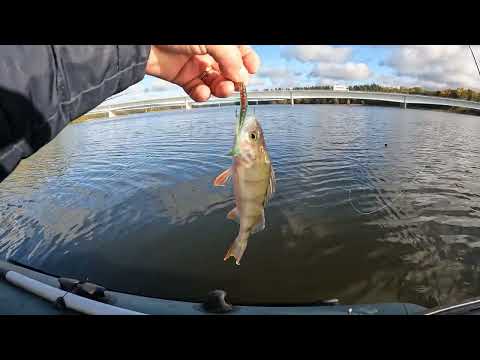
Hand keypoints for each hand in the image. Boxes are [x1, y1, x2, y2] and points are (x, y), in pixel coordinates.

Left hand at [145, 45, 259, 101]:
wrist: (143, 42)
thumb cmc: (174, 32)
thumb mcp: (212, 40)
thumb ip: (230, 58)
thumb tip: (243, 77)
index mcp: (218, 40)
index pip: (239, 51)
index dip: (248, 61)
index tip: (253, 71)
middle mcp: (209, 51)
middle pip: (230, 69)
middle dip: (235, 79)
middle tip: (235, 85)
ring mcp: (196, 64)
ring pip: (216, 82)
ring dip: (222, 89)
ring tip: (222, 90)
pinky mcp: (183, 78)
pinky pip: (198, 90)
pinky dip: (203, 95)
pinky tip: (202, 93)